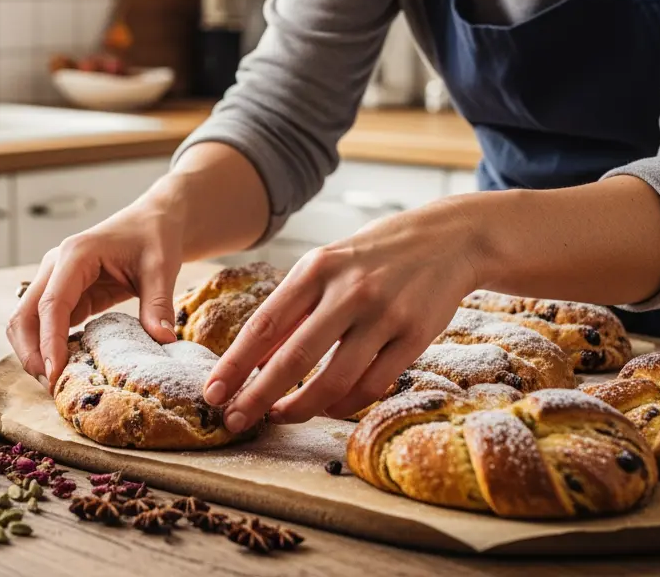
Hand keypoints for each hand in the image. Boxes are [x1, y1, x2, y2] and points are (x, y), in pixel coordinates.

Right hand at [7, 199, 185, 389]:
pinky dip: (50, 348)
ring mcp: (56, 281)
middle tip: (52, 387)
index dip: (49, 342)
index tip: (54, 375)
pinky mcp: (65, 295)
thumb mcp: (161, 268)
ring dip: (34, 353)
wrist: (153, 221)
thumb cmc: (154, 237)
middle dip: (31, 354)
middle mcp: (55, 267)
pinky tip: (67, 369)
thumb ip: (158, 304)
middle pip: (24, 315)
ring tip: (56, 384)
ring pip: (27, 323)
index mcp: (74, 255)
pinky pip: (47, 325)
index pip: (51, 304)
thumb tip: (162, 340)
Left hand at [203, 197, 484, 431]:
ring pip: (335, 381)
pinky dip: (344, 404)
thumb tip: (250, 360)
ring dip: (302, 408)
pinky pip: (372, 385)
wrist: (447, 239)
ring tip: (281, 416)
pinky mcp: (415, 337)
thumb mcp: (326, 267)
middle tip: (235, 421)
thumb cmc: (372, 258)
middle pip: (294, 358)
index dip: (235, 364)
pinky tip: (328, 407)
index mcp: (316, 269)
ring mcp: (385, 315)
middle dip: (258, 396)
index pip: (264, 324)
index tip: (213, 393)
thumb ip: (291, 309)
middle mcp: (349, 291)